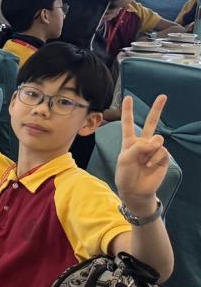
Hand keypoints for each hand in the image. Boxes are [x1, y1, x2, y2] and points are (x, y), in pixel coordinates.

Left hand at [116, 94, 170, 212]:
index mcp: (129, 142)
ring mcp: (153, 150)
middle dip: (157, 109)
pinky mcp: (163, 157)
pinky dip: (155, 158)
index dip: (128, 111)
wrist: (135, 190)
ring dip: (151, 149)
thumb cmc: (125, 175)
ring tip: (144, 160)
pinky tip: (149, 166)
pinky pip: (162, 151)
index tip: (128, 97)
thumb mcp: (124, 159)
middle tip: (163, 96)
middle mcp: (142, 143)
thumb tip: (154, 142)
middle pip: (151, 123)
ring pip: (158, 138)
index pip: (128, 124)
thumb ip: (137, 147)